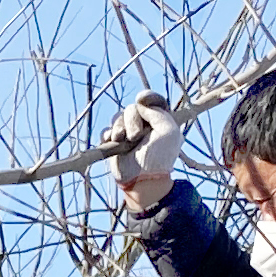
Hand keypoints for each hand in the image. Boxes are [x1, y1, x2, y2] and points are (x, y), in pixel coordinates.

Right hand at [100, 91, 187, 211]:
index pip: (153, 101)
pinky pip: (107, 130)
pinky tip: (114, 142)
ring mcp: (129, 133)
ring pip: (118, 117)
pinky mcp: (115, 142)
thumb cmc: (159, 158)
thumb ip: (157, 112)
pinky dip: (109, 134)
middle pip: (132, 108)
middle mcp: (145, 125)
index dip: (147, 97)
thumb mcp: (169, 131)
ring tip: (123, 141)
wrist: (142, 179)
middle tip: (136, 137)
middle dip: (132, 120)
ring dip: (119, 128)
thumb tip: (140, 106)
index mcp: (160, 121)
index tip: (142, 100)